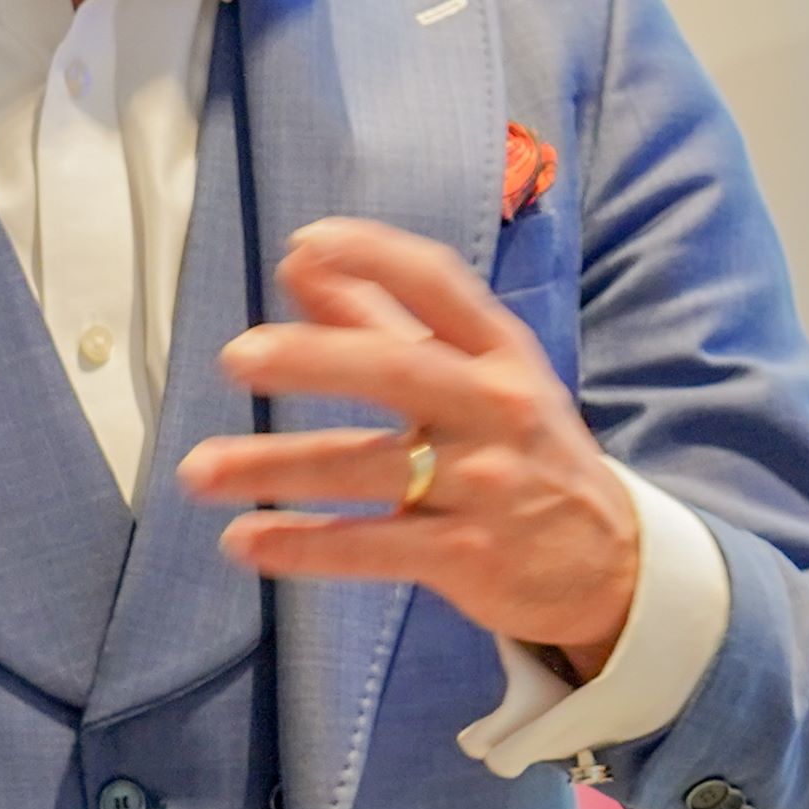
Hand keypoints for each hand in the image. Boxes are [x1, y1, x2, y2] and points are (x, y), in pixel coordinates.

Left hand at [180, 217, 642, 670]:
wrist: (610, 564)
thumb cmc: (524, 452)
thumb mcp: (479, 378)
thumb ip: (388, 321)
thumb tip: (301, 264)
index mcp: (501, 353)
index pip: (439, 285)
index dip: (374, 257)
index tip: (304, 244)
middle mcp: (498, 409)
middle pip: (400, 370)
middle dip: (315, 359)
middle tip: (236, 357)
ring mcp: (485, 485)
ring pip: (370, 469)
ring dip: (277, 466)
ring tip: (198, 470)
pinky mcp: (469, 555)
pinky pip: (373, 548)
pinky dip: (306, 546)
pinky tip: (244, 541)